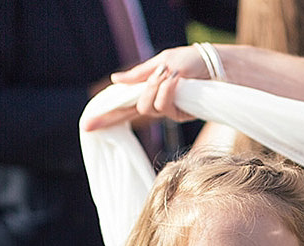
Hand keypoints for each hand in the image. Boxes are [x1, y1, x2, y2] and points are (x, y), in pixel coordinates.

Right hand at [81, 45, 212, 130]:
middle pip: (131, 111)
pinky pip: (165, 106)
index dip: (105, 117)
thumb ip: (139, 74)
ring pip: (147, 108)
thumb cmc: (191, 61)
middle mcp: (155, 103)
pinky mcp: (181, 115)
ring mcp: (167, 111)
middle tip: (152, 81)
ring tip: (168, 75)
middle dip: (133, 100)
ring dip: (155, 89)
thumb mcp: (162, 62)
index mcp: (146, 90)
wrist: (216, 65)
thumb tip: (115, 80)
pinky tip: (175, 79)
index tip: (87, 125)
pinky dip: (167, 90)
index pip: (121, 106)